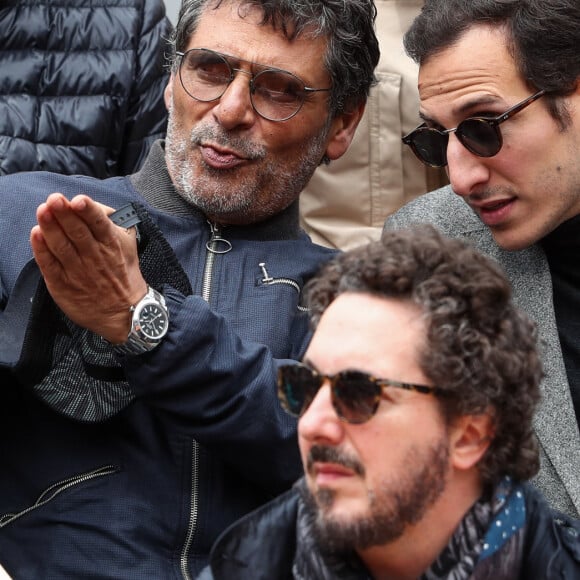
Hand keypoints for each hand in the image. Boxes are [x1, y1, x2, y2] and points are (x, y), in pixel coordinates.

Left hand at [30, 193, 147, 342]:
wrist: (125, 312)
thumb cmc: (124, 273)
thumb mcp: (129, 244)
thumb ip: (113, 222)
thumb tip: (93, 205)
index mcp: (112, 243)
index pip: (99, 224)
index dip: (88, 211)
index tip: (78, 201)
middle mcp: (95, 256)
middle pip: (77, 232)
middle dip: (64, 214)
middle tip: (54, 200)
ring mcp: (78, 271)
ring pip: (61, 246)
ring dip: (50, 227)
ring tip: (43, 211)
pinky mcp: (63, 285)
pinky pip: (50, 265)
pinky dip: (42, 250)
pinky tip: (36, 235)